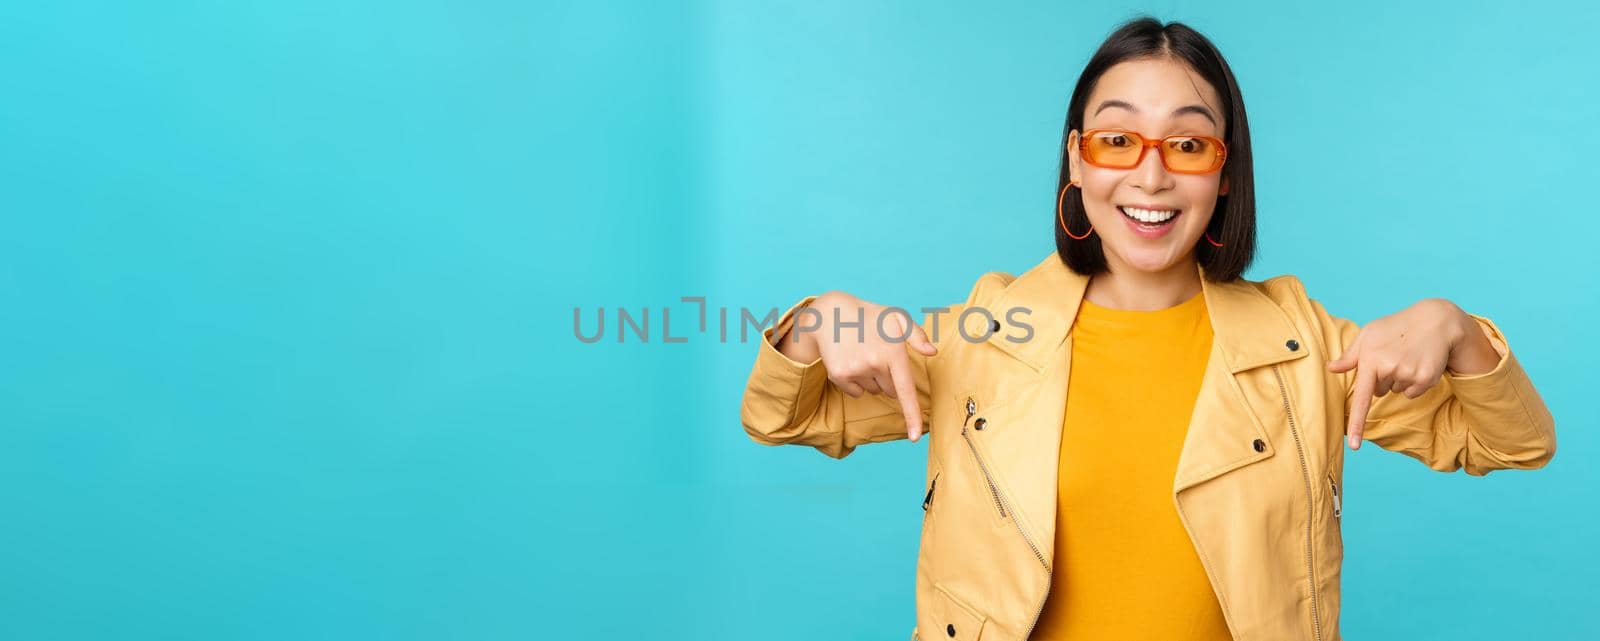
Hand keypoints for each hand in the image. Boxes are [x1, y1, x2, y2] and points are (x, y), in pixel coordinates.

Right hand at [783, 291, 937, 441]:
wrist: (831, 313)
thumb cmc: (870, 316)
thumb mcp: (896, 317)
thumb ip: (917, 335)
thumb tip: (932, 352)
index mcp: (893, 351)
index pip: (905, 390)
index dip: (911, 415)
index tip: (914, 437)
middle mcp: (874, 363)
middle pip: (890, 390)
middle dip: (888, 377)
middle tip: (877, 353)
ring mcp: (855, 370)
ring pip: (873, 390)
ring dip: (871, 378)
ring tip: (862, 353)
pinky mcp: (839, 375)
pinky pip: (856, 392)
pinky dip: (855, 382)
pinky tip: (850, 360)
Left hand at [1325, 298, 1479, 450]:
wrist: (1436, 321)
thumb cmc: (1396, 327)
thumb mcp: (1370, 334)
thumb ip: (1351, 355)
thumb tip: (1331, 368)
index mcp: (1371, 359)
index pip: (1363, 398)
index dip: (1358, 424)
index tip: (1354, 446)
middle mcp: (1390, 369)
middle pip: (1379, 392)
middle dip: (1384, 378)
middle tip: (1394, 355)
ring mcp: (1410, 375)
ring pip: (1396, 392)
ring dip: (1399, 378)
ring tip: (1407, 355)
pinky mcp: (1426, 379)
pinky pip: (1412, 393)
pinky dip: (1414, 382)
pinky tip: (1419, 362)